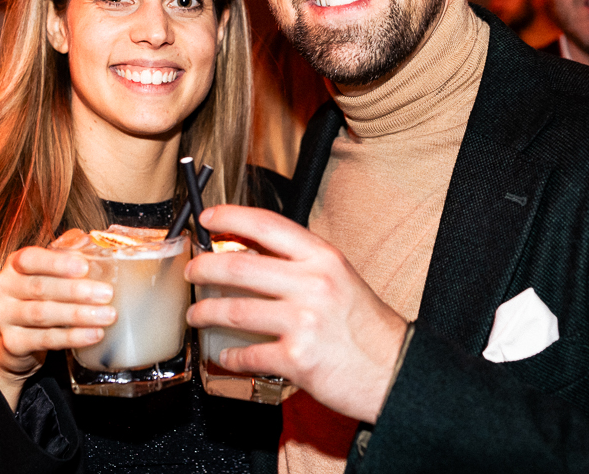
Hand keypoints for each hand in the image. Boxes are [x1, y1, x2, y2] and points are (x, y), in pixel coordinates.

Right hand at [0, 234, 114, 409]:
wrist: (13, 339)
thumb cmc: (37, 296)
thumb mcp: (47, 271)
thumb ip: (65, 252)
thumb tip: (87, 239)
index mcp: (13, 265)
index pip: (30, 259)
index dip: (57, 262)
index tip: (84, 266)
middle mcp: (4, 288)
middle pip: (40, 287)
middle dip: (76, 291)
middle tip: (107, 293)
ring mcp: (4, 317)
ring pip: (43, 315)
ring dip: (78, 315)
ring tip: (108, 315)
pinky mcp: (12, 343)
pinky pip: (45, 339)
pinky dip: (72, 337)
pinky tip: (95, 334)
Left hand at [185, 205, 407, 423]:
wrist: (396, 371)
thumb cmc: (367, 327)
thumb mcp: (341, 278)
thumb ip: (302, 264)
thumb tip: (254, 252)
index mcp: (323, 258)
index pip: (267, 225)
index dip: (231, 217)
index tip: (207, 217)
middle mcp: (312, 284)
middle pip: (239, 265)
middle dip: (204, 267)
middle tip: (192, 271)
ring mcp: (303, 321)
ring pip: (235, 310)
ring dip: (206, 312)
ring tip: (197, 315)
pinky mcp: (297, 358)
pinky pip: (249, 354)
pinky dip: (231, 356)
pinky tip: (227, 355)